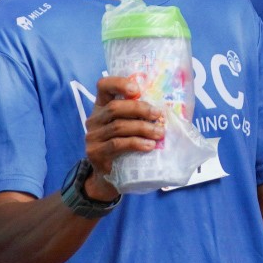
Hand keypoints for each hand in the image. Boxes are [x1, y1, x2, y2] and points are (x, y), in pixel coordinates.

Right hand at [83, 75, 160, 192]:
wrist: (108, 178)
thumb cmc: (124, 148)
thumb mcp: (129, 128)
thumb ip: (139, 116)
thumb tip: (170, 108)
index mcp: (101, 107)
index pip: (103, 86)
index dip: (119, 83)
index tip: (137, 89)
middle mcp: (94, 119)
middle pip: (115, 107)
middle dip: (140, 109)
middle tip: (158, 115)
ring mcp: (92, 137)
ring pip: (118, 126)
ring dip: (143, 128)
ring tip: (160, 133)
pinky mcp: (96, 153)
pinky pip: (117, 144)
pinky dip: (136, 143)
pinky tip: (149, 145)